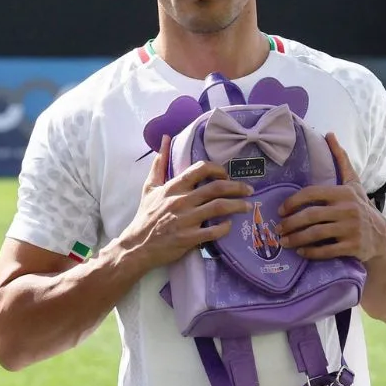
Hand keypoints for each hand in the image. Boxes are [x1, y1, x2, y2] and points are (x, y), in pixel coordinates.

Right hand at [116, 135, 253, 270]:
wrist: (137, 246)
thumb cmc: (146, 215)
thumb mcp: (150, 186)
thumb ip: (159, 163)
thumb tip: (165, 140)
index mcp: (174, 187)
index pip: (201, 169)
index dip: (218, 169)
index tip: (226, 175)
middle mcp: (182, 201)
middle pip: (217, 188)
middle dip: (237, 187)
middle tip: (248, 190)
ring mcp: (186, 220)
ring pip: (219, 207)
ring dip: (238, 205)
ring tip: (247, 206)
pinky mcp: (189, 238)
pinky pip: (214, 231)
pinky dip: (225, 227)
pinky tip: (229, 225)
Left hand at [276, 133, 385, 262]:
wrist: (383, 239)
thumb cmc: (362, 207)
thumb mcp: (354, 183)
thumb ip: (341, 160)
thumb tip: (330, 134)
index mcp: (344, 192)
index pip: (311, 193)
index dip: (293, 202)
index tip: (281, 210)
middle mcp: (348, 209)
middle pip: (310, 215)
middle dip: (290, 223)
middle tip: (278, 229)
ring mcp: (351, 229)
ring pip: (316, 234)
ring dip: (296, 239)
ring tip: (284, 242)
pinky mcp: (353, 246)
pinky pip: (327, 250)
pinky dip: (311, 252)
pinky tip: (301, 252)